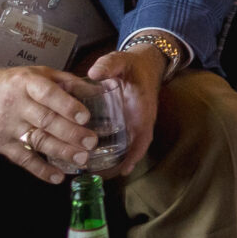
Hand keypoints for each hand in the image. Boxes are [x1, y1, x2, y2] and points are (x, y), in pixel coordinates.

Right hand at [0, 66, 96, 181]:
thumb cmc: (7, 84)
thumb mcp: (33, 73)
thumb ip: (64, 81)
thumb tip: (96, 88)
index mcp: (26, 83)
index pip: (48, 94)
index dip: (67, 106)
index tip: (85, 117)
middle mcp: (17, 105)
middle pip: (46, 120)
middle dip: (71, 133)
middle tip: (92, 142)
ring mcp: (7, 126)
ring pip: (38, 140)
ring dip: (61, 152)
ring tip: (82, 160)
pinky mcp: (1, 145)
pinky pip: (22, 159)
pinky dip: (40, 170)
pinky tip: (57, 177)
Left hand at [85, 47, 167, 178]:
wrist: (142, 62)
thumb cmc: (132, 64)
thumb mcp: (121, 61)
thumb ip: (109, 65)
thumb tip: (94, 72)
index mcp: (142, 108)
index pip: (143, 135)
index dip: (135, 154)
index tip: (124, 169)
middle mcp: (139, 120)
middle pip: (133, 148)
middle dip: (119, 164)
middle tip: (98, 177)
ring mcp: (131, 123)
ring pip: (125, 147)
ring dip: (113, 161)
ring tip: (93, 174)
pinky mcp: (123, 122)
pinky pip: (118, 140)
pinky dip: (110, 153)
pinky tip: (94, 161)